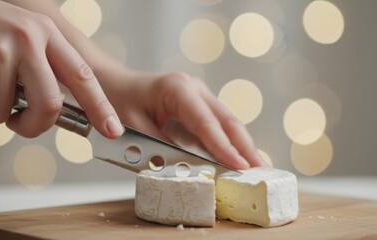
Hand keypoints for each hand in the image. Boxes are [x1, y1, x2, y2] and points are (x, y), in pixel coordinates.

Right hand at [0, 0, 122, 137]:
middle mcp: (27, 39)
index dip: (100, 107)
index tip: (112, 129)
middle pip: (50, 105)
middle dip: (33, 125)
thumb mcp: (17, 36)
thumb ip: (40, 67)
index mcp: (44, 32)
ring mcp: (0, 51)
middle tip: (18, 121)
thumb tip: (55, 109)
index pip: (82, 76)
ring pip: (3, 113)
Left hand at [105, 72, 267, 168]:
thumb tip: (187, 171)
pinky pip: (219, 125)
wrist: (115, 85)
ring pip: (228, 122)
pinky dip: (230, 143)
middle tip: (262, 172)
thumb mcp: (132, 127)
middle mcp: (194, 88)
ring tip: (258, 169)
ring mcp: (199, 95)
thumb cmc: (119, 102)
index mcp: (177, 89)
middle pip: (227, 120)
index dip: (224, 147)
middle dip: (246, 147)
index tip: (241, 167)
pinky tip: (240, 159)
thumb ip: (159, 149)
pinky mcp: (199, 105)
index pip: (207, 122)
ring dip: (242, 146)